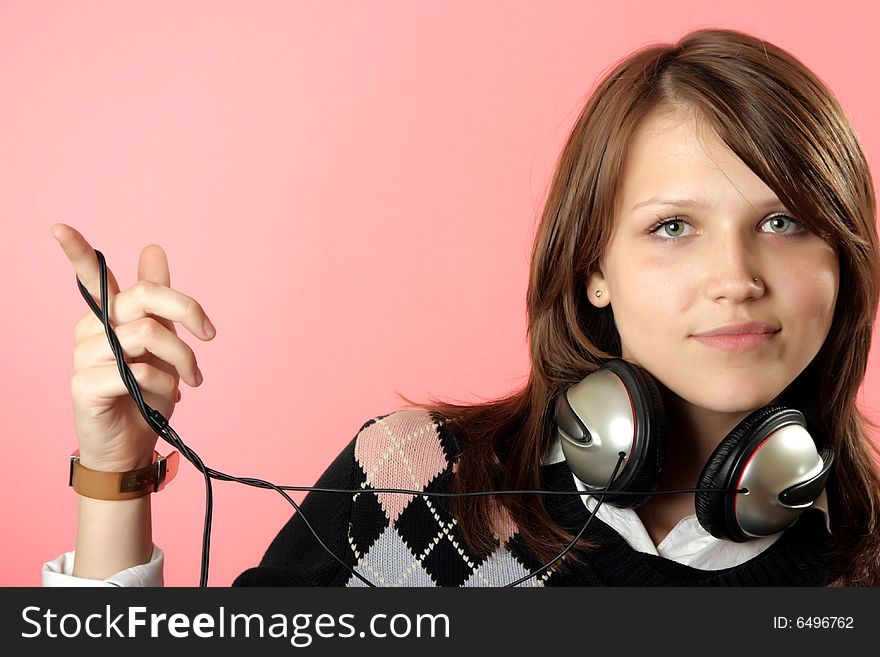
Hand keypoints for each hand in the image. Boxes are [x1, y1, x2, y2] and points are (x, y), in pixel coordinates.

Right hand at [52, 223, 215, 471]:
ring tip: (191, 378)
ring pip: (148, 334)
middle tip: (208, 334)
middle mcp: (91, 329)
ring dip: (183, 359)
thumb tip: (153, 248)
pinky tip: (165, 399)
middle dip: (186, 309)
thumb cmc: (147, 391)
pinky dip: (164, 385)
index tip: (58, 227)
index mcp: (108, 314)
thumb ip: (158, 300)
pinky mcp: (84, 386)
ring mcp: (83, 357)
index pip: (89, 275)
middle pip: (143, 296)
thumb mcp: (161, 342)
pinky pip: (137, 372)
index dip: (77, 251)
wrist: (134, 444)